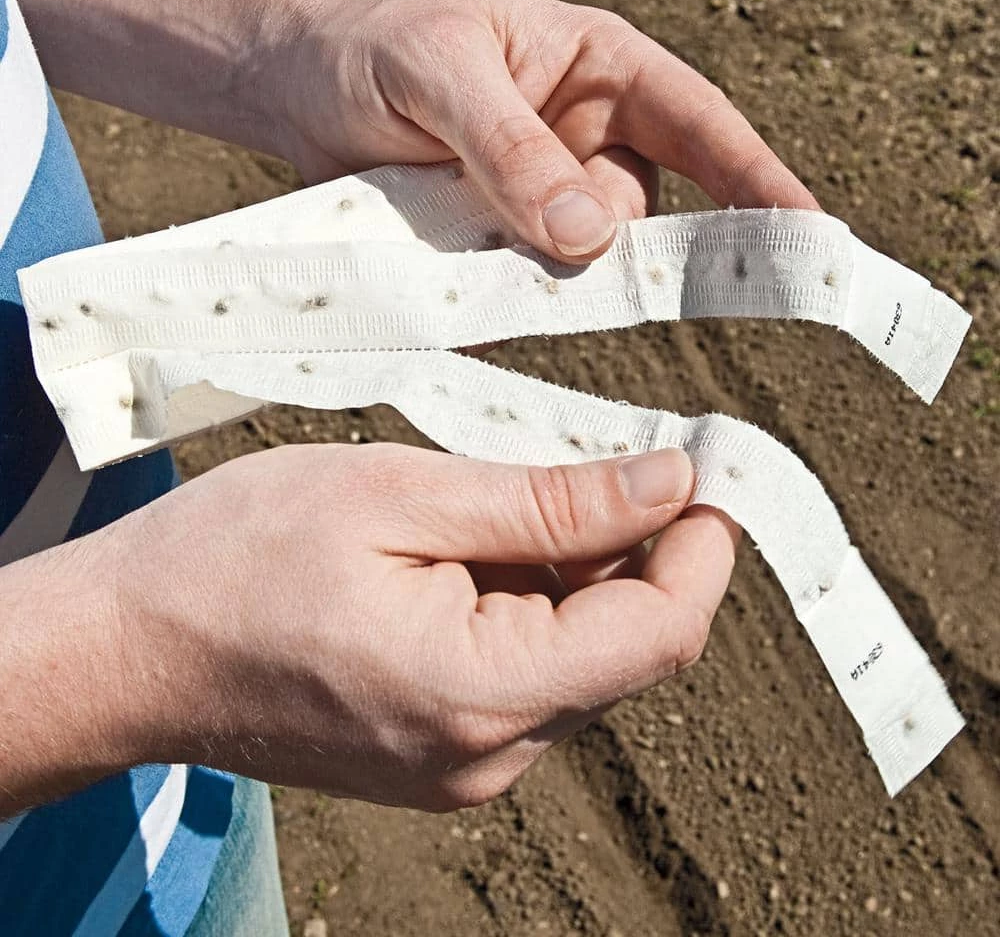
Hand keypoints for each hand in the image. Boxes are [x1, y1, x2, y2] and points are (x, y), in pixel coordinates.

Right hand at [106, 444, 737, 810]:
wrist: (129, 648)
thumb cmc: (237, 558)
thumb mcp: (400, 494)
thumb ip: (551, 502)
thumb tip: (669, 484)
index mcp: (480, 692)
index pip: (657, 633)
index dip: (702, 549)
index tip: (707, 471)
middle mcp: (488, 755)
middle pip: (626, 646)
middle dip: (632, 549)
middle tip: (590, 457)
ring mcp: (465, 768)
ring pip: (580, 657)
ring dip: (571, 572)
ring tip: (487, 506)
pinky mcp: (444, 756)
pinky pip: (530, 675)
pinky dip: (530, 604)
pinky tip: (467, 552)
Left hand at [278, 0, 818, 261]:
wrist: (302, 90)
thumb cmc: (379, 52)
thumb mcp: (440, 73)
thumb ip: (512, 146)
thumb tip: (589, 235)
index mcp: (600, 73)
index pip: (698, 123)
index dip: (756, 178)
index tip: (808, 233)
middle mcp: (587, 144)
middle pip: (642, 215)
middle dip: (619, 248)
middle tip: (558, 248)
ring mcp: (545, 205)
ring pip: (584, 266)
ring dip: (542, 274)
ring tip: (467, 230)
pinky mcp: (501, 253)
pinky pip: (526, 293)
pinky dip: (501, 302)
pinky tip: (460, 280)